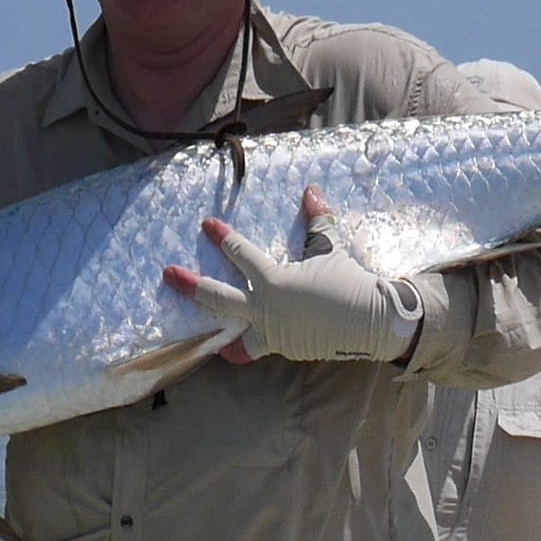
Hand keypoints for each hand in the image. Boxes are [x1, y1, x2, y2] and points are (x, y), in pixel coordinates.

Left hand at [163, 188, 418, 364]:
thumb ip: (318, 221)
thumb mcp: (330, 249)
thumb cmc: (349, 282)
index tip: (207, 225)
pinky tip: (234, 349)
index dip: (222, 238)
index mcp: (273, 281)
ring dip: (215, 330)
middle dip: (191, 285)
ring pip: (233, 333)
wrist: (372, 322)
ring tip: (200, 334)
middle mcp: (265, 309)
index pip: (240, 254)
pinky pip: (257, 349)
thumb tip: (311, 191)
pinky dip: (244, 348)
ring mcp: (272, 333)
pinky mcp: (284, 349)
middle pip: (218, 298)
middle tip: (169, 274)